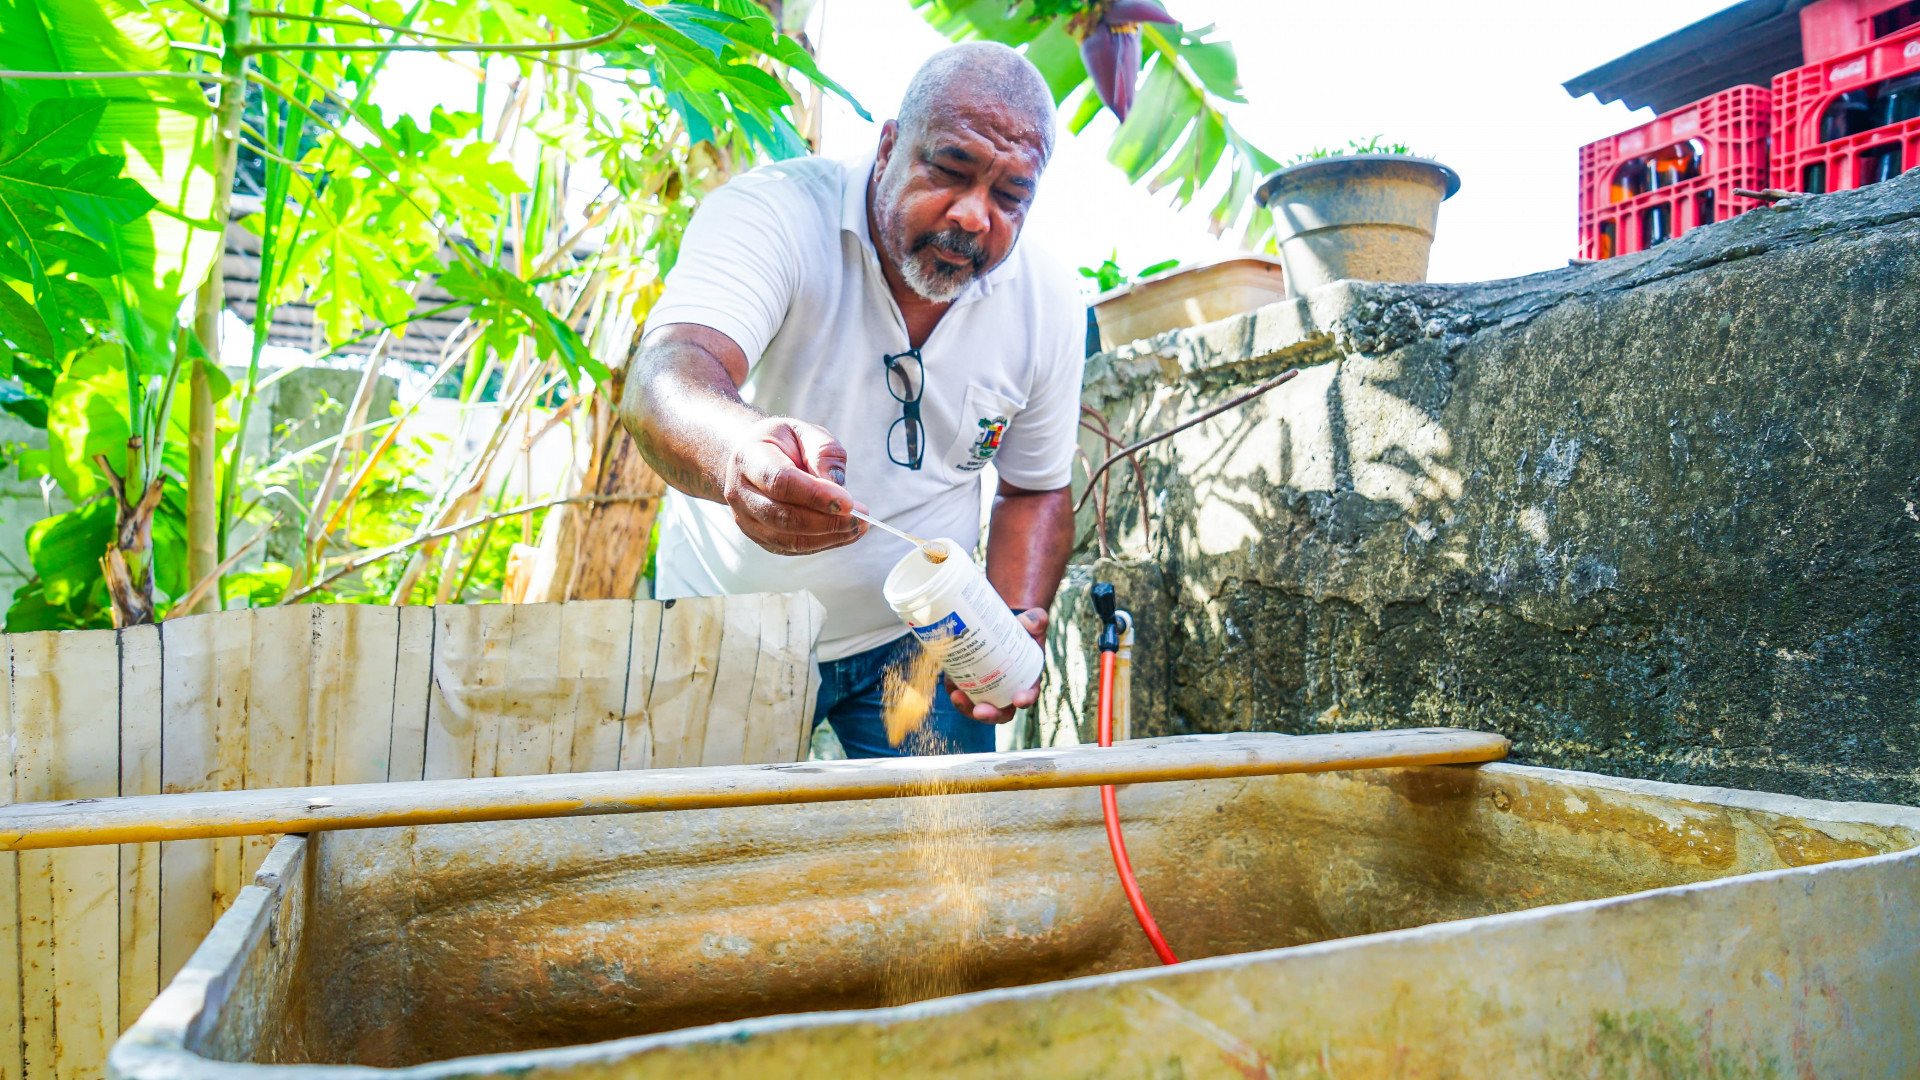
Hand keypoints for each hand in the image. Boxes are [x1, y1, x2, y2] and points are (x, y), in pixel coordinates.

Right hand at [722, 416, 867, 554]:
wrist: (755, 458)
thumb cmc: (784, 443)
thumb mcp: (806, 432)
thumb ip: (824, 452)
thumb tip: (837, 486)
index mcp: (748, 458)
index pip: (780, 481)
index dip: (816, 495)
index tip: (849, 501)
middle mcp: (739, 491)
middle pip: (783, 516)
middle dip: (826, 521)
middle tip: (860, 518)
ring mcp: (745, 518)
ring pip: (787, 539)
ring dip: (828, 537)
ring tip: (858, 526)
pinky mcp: (758, 537)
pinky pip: (791, 548)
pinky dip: (821, 544)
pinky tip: (843, 534)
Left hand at [948, 608, 1047, 723]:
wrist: (1000, 622)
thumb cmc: (1020, 627)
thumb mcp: (1032, 621)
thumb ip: (1036, 620)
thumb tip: (1031, 622)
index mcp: (1025, 680)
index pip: (1027, 694)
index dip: (1024, 699)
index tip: (1018, 700)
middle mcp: (1005, 690)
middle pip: (1000, 711)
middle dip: (990, 714)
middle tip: (979, 710)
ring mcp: (985, 688)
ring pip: (977, 707)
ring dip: (966, 708)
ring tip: (957, 696)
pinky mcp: (968, 680)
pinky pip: (961, 693)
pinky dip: (954, 691)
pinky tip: (949, 683)